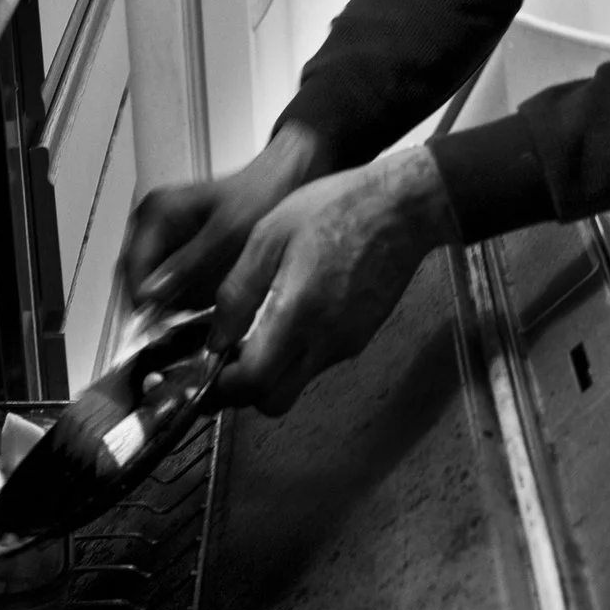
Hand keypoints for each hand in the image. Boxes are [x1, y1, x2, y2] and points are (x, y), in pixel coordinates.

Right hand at [117, 122, 333, 322]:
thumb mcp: (227, 233)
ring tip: (200, 317)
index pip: (133, 267)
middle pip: (139, 279)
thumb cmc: (260, 195)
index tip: (157, 330)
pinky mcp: (182, 250)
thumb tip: (150, 293)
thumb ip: (188, 263)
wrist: (284, 180)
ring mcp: (166, 237)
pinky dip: (188, 298)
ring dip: (173, 304)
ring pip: (156, 285)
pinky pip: (174, 282)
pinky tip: (209, 305)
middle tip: (179, 332)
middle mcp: (153, 224)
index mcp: (156, 213)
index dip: (142, 303)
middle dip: (157, 306)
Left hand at [209, 147, 459, 415]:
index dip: (224, 387)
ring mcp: (348, 342)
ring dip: (273, 371)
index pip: (254, 382)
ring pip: (299, 381)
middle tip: (227, 366)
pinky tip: (293, 316)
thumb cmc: (336, 208)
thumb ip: (238, 291)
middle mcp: (325, 339)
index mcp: (297, 313)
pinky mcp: (362, 335)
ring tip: (256, 333)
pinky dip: (298, 353)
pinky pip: (320, 360)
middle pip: (276, 401)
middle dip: (246, 393)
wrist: (402, 208)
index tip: (208, 375)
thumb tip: (217, 337)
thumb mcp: (270, 235)